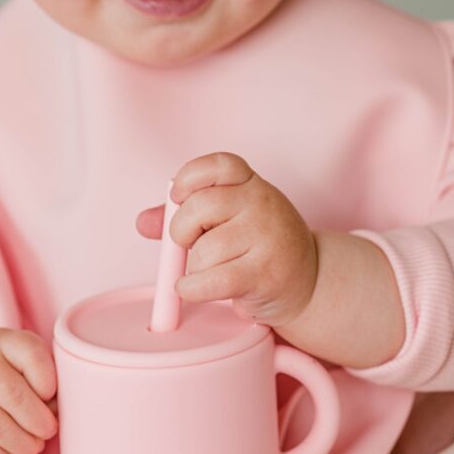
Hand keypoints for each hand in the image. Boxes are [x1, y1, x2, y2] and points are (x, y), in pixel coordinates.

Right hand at [0, 328, 57, 453]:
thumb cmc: (2, 377)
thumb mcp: (22, 364)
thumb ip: (44, 380)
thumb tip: (56, 413)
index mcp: (4, 341)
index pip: (32, 355)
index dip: (49, 382)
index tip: (52, 397)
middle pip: (14, 395)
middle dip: (38, 422)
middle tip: (47, 432)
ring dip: (21, 444)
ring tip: (31, 446)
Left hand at [136, 152, 317, 327]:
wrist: (310, 281)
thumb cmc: (262, 247)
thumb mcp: (230, 219)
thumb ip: (186, 215)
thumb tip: (143, 222)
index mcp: (251, 184)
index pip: (218, 165)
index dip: (189, 177)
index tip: (179, 196)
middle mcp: (262, 203)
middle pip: (200, 207)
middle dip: (182, 230)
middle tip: (189, 243)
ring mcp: (266, 237)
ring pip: (204, 250)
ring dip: (195, 267)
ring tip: (213, 270)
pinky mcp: (264, 273)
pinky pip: (212, 280)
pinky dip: (192, 288)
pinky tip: (193, 288)